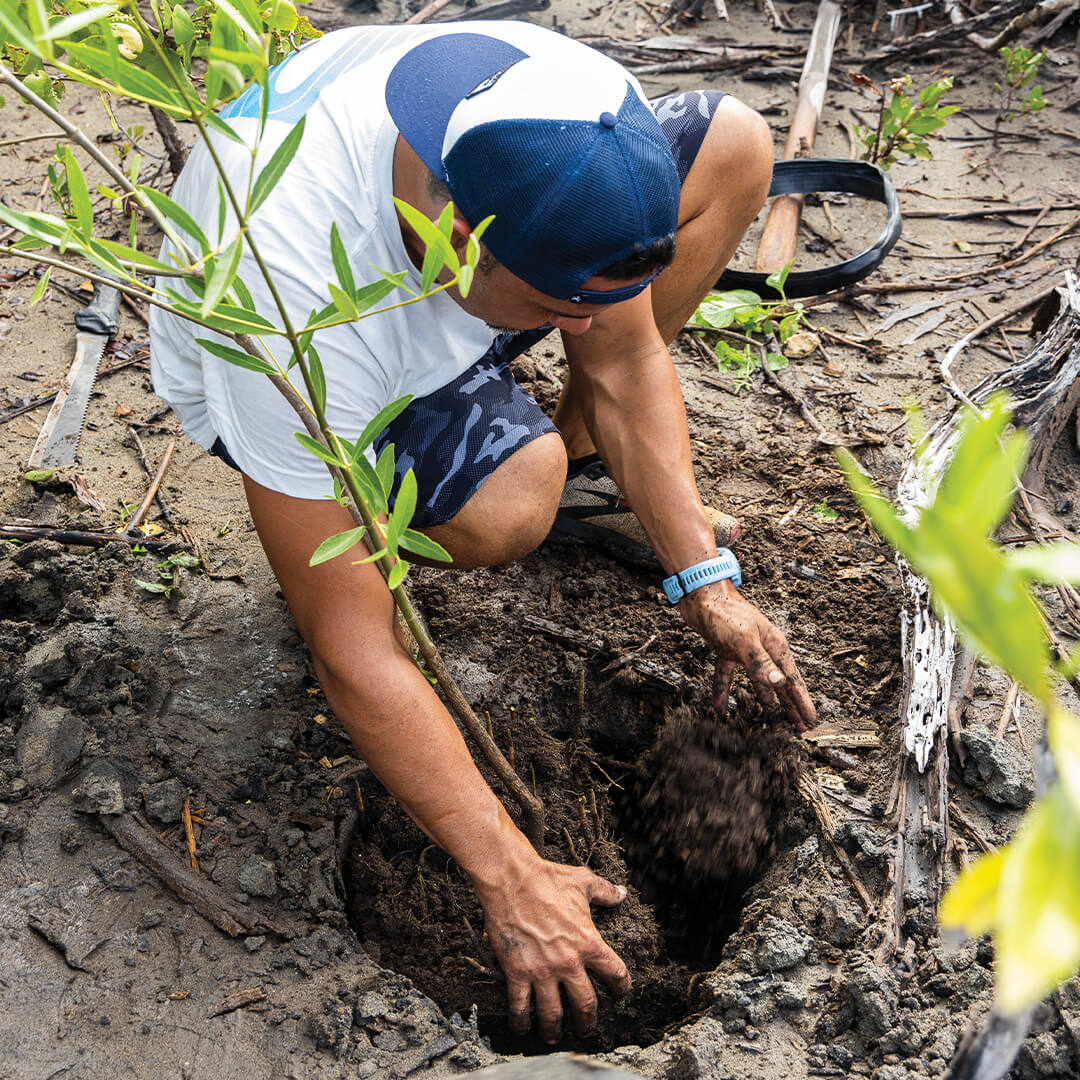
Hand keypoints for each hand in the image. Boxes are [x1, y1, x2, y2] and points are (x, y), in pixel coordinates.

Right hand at [473, 855, 630, 1042]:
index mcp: (588, 942)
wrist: (511, 880)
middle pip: (585, 1003)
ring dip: (555, 1029)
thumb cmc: (548, 878)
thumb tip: (622, 894)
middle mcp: (568, 963)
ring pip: (553, 1013)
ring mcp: (542, 971)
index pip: (615, 973)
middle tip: (587, 1029)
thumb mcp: (583, 882)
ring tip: (555, 1037)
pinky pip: (520, 1006)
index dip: (622, 987)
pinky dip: (521, 1021)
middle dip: (588, 1021)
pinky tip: (522, 1029)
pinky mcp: (517, 972)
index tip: (621, 993)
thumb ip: (606, 891)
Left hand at [679, 579, 816, 729]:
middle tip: (799, 727)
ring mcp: (744, 651)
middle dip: (790, 705)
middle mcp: (763, 650)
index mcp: (774, 646)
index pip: (792, 679)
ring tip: (771, 720)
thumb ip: (760, 662)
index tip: (811, 720)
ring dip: (765, 700)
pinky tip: (721, 707)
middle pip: (779, 683)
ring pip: (758, 681)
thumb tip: (779, 683)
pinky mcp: (726, 651)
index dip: (802, 701)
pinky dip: (724, 691)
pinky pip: (727, 676)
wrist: (701, 595)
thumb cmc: (725, 612)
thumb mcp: (744, 639)